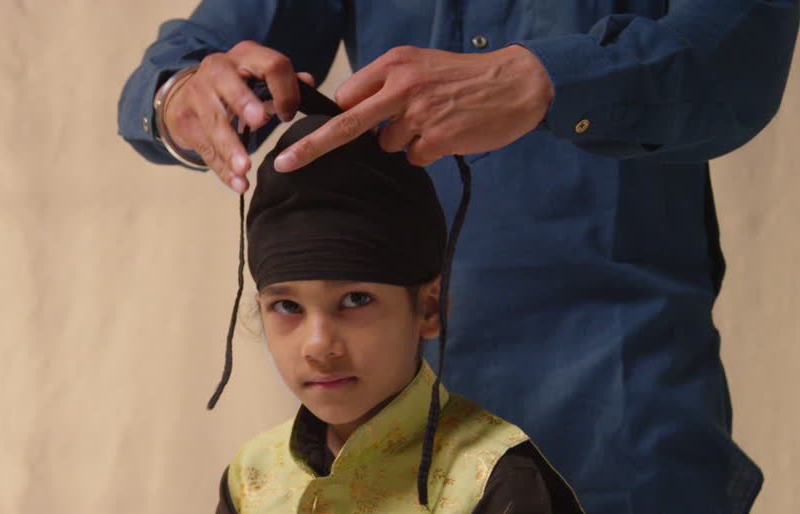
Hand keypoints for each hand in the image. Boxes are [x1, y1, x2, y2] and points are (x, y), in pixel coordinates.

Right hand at [160, 40, 314, 191]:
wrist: (187, 93)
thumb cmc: (236, 87)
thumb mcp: (259, 79)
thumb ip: (285, 83)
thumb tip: (309, 82)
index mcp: (246, 55)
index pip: (271, 64)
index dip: (284, 90)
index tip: (288, 116)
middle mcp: (218, 68)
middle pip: (231, 85)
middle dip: (245, 103)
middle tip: (259, 124)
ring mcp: (197, 92)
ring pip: (215, 121)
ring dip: (230, 147)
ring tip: (245, 169)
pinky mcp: (184, 118)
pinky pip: (205, 147)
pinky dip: (222, 168)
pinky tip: (237, 182)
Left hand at [274, 45, 552, 170]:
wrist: (516, 83)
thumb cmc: (461, 77)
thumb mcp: (419, 66)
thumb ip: (384, 86)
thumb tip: (348, 112)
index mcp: (393, 65)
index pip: (346, 97)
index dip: (341, 116)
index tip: (304, 134)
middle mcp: (402, 86)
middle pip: (345, 124)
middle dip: (311, 146)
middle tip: (283, 163)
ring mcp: (420, 113)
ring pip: (386, 146)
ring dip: (404, 142)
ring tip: (434, 122)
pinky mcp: (438, 137)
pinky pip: (412, 158)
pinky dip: (424, 153)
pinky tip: (446, 135)